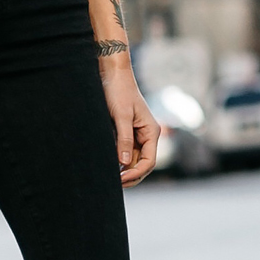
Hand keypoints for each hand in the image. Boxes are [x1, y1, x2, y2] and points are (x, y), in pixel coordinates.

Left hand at [99, 63, 158, 186]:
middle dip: (131, 176)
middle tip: (113, 184)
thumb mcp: (121, 116)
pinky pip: (124, 152)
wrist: (112, 74)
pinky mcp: (126, 132)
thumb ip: (124, 139)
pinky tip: (108, 166)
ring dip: (123, 170)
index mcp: (151, 132)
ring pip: (132, 160)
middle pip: (142, 164)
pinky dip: (118, 161)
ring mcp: (136, 135)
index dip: (136, 173)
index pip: (149, 161)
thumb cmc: (119, 91)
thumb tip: (125, 163)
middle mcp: (146, 136)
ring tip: (109, 178)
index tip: (121, 179)